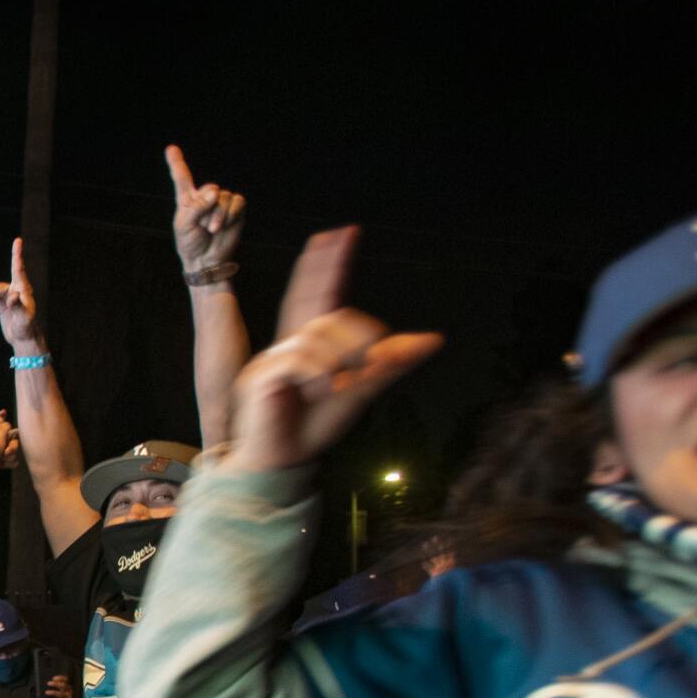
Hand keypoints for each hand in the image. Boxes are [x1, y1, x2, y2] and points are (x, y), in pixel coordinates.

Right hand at [0, 237, 42, 353]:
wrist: (23, 337)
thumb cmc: (27, 327)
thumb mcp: (24, 318)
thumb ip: (18, 306)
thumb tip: (12, 295)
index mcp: (23, 289)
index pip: (18, 269)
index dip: (17, 255)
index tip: (18, 241)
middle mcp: (14, 288)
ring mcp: (5, 295)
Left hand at [0, 412, 20, 481]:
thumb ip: (6, 426)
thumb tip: (10, 425)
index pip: (3, 423)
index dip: (5, 422)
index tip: (5, 425)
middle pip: (13, 440)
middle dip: (13, 446)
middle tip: (6, 451)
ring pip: (13, 452)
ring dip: (11, 456)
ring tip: (3, 458)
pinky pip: (12, 461)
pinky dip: (10, 463)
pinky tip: (5, 463)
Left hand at [44, 673, 72, 697]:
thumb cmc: (57, 696)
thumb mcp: (57, 690)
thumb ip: (53, 686)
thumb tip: (44, 682)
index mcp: (67, 685)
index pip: (65, 679)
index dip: (60, 678)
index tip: (53, 678)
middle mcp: (68, 690)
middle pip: (63, 686)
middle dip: (55, 684)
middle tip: (48, 683)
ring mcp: (67, 697)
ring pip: (61, 694)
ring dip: (53, 692)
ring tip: (46, 692)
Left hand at [166, 145, 246, 272]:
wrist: (207, 261)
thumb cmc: (191, 244)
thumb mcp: (184, 226)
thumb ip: (196, 207)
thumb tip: (215, 192)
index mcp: (187, 199)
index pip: (182, 178)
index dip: (177, 163)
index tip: (171, 149)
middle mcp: (205, 197)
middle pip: (209, 188)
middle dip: (206, 209)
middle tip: (203, 227)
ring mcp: (221, 202)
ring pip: (223, 197)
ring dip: (218, 216)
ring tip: (212, 230)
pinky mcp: (236, 209)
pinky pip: (237, 202)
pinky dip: (230, 215)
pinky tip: (224, 225)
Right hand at [225, 229, 441, 471]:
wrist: (282, 464)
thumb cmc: (313, 428)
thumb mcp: (361, 392)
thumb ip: (391, 363)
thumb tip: (433, 339)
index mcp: (310, 344)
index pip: (320, 295)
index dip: (329, 265)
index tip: (342, 233)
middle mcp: (289, 343)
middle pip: (315, 299)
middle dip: (330, 268)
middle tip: (347, 240)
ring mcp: (273, 356)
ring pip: (319, 332)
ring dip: (342, 356)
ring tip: (342, 384)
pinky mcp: (263, 374)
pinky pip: (300, 357)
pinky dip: (320, 373)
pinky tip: (321, 389)